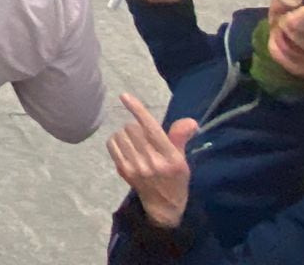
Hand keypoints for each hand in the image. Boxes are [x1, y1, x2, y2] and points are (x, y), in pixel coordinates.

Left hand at [108, 93, 198, 230]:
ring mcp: (136, 167)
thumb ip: (180, 137)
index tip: (125, 96)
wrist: (164, 206)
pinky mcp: (123, 171)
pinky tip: (125, 147)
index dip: (138, 110)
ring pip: (121, 134)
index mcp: (170, 157)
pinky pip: (112, 144)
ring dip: (126, 133)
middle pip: (132, 128)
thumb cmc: (175, 179)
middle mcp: (152, 162)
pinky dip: (116, 141)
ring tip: (135, 142)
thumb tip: (190, 121)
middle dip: (136, 126)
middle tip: (144, 135)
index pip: (151, 128)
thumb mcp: (182, 159)